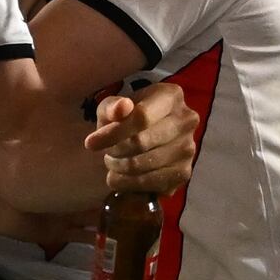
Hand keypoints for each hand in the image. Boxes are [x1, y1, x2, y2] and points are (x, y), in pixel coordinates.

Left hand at [93, 80, 197, 203]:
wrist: (148, 135)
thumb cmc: (126, 118)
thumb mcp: (113, 107)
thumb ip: (112, 107)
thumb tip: (121, 108)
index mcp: (171, 96)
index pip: (141, 118)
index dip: (113, 133)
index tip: (90, 144)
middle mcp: (186, 120)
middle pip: (141, 143)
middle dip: (115, 151)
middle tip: (106, 153)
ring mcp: (189, 148)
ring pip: (143, 165)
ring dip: (119, 167)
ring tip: (112, 163)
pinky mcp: (184, 173)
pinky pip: (150, 183)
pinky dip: (128, 183)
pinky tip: (120, 177)